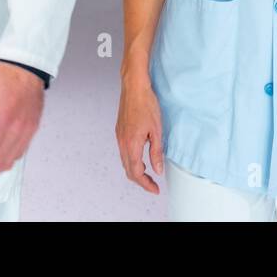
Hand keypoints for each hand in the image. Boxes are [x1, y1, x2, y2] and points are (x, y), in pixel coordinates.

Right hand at [115, 74, 163, 192]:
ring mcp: (119, 136)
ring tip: (148, 172)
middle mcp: (122, 142)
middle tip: (153, 185)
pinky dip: (131, 160)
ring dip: (135, 170)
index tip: (155, 189)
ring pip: (125, 161)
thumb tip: (157, 169)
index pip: (136, 172)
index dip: (146, 184)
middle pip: (128, 170)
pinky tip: (141, 157)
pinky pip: (123, 152)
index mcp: (132, 144)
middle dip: (140, 180)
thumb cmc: (146, 104)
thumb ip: (156, 152)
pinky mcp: (119, 131)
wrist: (134, 87)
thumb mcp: (157, 130)